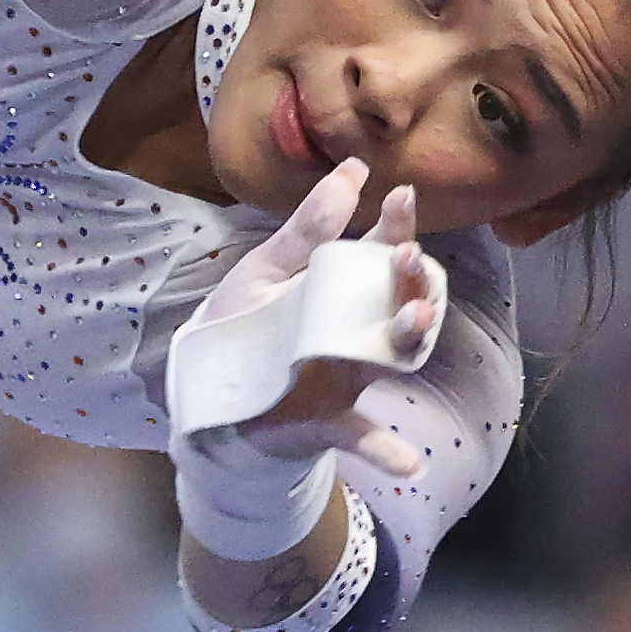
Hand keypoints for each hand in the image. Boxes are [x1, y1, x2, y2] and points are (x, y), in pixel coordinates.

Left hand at [206, 159, 441, 480]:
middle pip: (400, 299)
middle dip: (411, 277)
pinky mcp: (330, 419)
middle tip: (406, 256)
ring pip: (394, 355)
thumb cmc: (244, 324)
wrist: (211, 395)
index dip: (396, 224)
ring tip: (419, 317)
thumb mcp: (266, 270)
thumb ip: (307, 227)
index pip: (381, 251)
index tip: (401, 196)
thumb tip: (352, 169)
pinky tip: (409, 463)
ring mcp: (349, 374)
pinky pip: (363, 437)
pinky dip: (387, 450)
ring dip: (410, 337)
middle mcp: (358, 328)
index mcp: (342, 288)